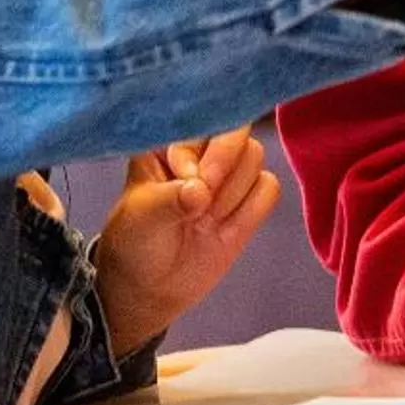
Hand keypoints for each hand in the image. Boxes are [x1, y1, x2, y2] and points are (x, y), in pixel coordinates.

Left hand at [92, 126, 279, 353]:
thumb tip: (200, 192)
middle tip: (202, 202)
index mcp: (169, 140)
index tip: (187, 179)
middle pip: (239, 131)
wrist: (150, 287)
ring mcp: (227, 175)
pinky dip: (250, 210)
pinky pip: (269, 188)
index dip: (204, 149)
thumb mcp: (141, 218)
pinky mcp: (247, 201)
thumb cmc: (135, 241)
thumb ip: (170, 200)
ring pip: (256, 158)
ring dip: (232, 194)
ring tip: (202, 220)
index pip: (205, 117)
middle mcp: (201, 150)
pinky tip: (223, 229)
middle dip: (224, 167)